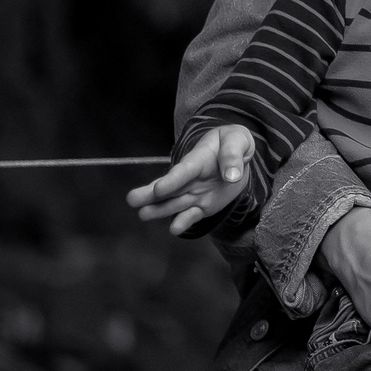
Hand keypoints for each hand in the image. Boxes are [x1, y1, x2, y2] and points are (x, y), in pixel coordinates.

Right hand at [126, 124, 255, 235]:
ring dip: (160, 210)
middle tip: (131, 199)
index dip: (172, 181)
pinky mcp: (203, 206)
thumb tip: (232, 177)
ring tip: (143, 215)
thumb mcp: (238, 140)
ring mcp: (195, 193)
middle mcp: (191, 178)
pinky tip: (174, 230)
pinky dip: (184, 222)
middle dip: (151, 194)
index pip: (184, 171)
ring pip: (175, 203)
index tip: (159, 189)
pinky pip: (193, 215)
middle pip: (170, 188)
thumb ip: (233, 156)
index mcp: (197, 159)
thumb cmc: (234, 142)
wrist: (238, 153)